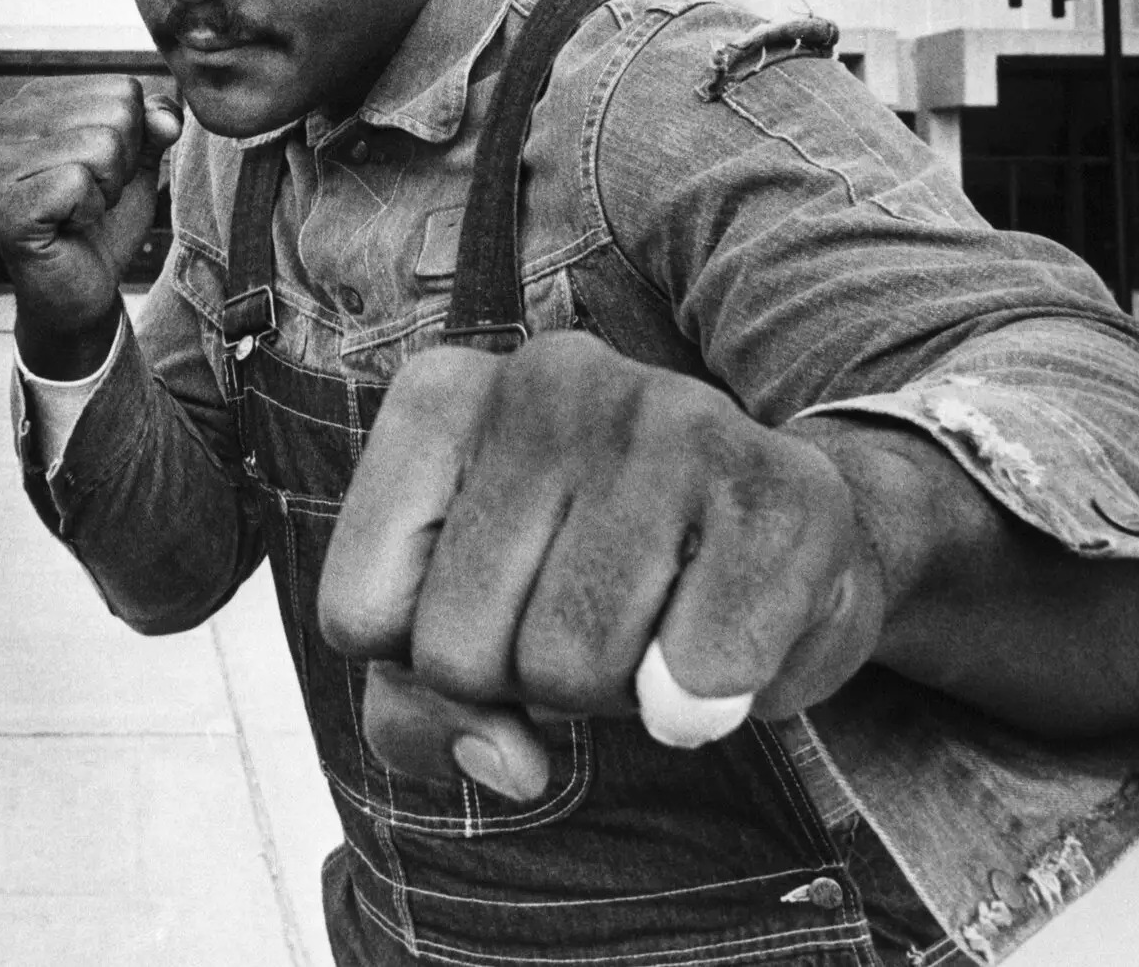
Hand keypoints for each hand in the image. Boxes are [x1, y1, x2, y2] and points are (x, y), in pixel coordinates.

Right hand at [0, 75, 181, 376]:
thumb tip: (167, 116)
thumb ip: (154, 125)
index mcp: (36, 101)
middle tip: (92, 193)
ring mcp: (0, 165)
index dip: (133, 137)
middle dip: (123, 163)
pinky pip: (78, 182)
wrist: (81, 288)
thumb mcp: (137, 162)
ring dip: (107, 189)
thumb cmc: (103, 221)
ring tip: (80, 209)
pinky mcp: (6, 207)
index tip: (102, 170)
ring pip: (102, 145)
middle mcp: (8, 123)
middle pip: (116, 112)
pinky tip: (68, 225)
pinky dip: (90, 211)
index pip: (121, 88)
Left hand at [318, 332, 890, 799]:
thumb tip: (505, 764)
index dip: (422, 662)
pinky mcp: (780, 486)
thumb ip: (419, 709)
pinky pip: (699, 672)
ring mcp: (670, 414)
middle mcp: (547, 375)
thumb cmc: (587, 580)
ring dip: (617, 691)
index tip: (492, 609)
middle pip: (458, 652)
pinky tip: (725, 629)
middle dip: (523, 681)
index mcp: (442, 396)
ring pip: (570, 665)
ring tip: (654, 615)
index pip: (359, 613)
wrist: (776, 545)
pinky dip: (708, 699)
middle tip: (586, 618)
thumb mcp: (461, 630)